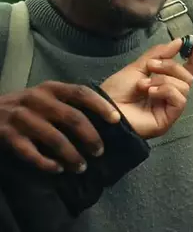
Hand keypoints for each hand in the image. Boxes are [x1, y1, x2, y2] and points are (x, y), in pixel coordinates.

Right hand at [0, 81, 120, 173]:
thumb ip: (66, 104)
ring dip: (72, 155)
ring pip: (54, 138)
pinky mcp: (6, 135)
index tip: (116, 120)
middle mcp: (36, 99)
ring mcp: (20, 117)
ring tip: (82, 167)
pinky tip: (58, 169)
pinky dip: (47, 163)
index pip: (81, 93)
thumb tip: (102, 120)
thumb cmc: (24, 107)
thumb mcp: (44, 98)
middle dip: (90, 137)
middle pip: (72, 118)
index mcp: (50, 89)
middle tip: (100, 152)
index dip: (101, 105)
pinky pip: (31, 153)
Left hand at [101, 38, 192, 138]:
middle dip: (170, 66)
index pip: (186, 71)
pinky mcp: (169, 118)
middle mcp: (170, 95)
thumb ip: (159, 54)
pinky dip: (166, 91)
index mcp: (164, 83)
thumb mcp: (138, 67)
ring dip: (164, 80)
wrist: (105, 109)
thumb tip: (179, 42)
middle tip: (151, 66)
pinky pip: (180, 100)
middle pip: (186, 76)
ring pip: (184, 86)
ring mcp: (170, 107)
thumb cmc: (117, 91)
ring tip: (144, 85)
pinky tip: (151, 93)